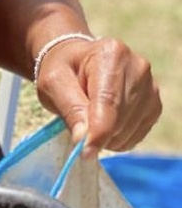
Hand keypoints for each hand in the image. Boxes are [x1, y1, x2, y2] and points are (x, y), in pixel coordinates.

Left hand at [35, 37, 160, 155]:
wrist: (77, 62)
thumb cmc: (62, 70)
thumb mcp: (53, 83)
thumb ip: (69, 109)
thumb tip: (84, 139)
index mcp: (111, 55)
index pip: (109, 102)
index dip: (98, 132)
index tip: (84, 153)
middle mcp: (138, 69)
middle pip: (120, 119)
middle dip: (96, 132)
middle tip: (76, 121)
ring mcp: (151, 87)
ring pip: (129, 131)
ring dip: (106, 137)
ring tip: (89, 117)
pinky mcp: (154, 105)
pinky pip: (136, 136)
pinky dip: (117, 138)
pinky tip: (103, 122)